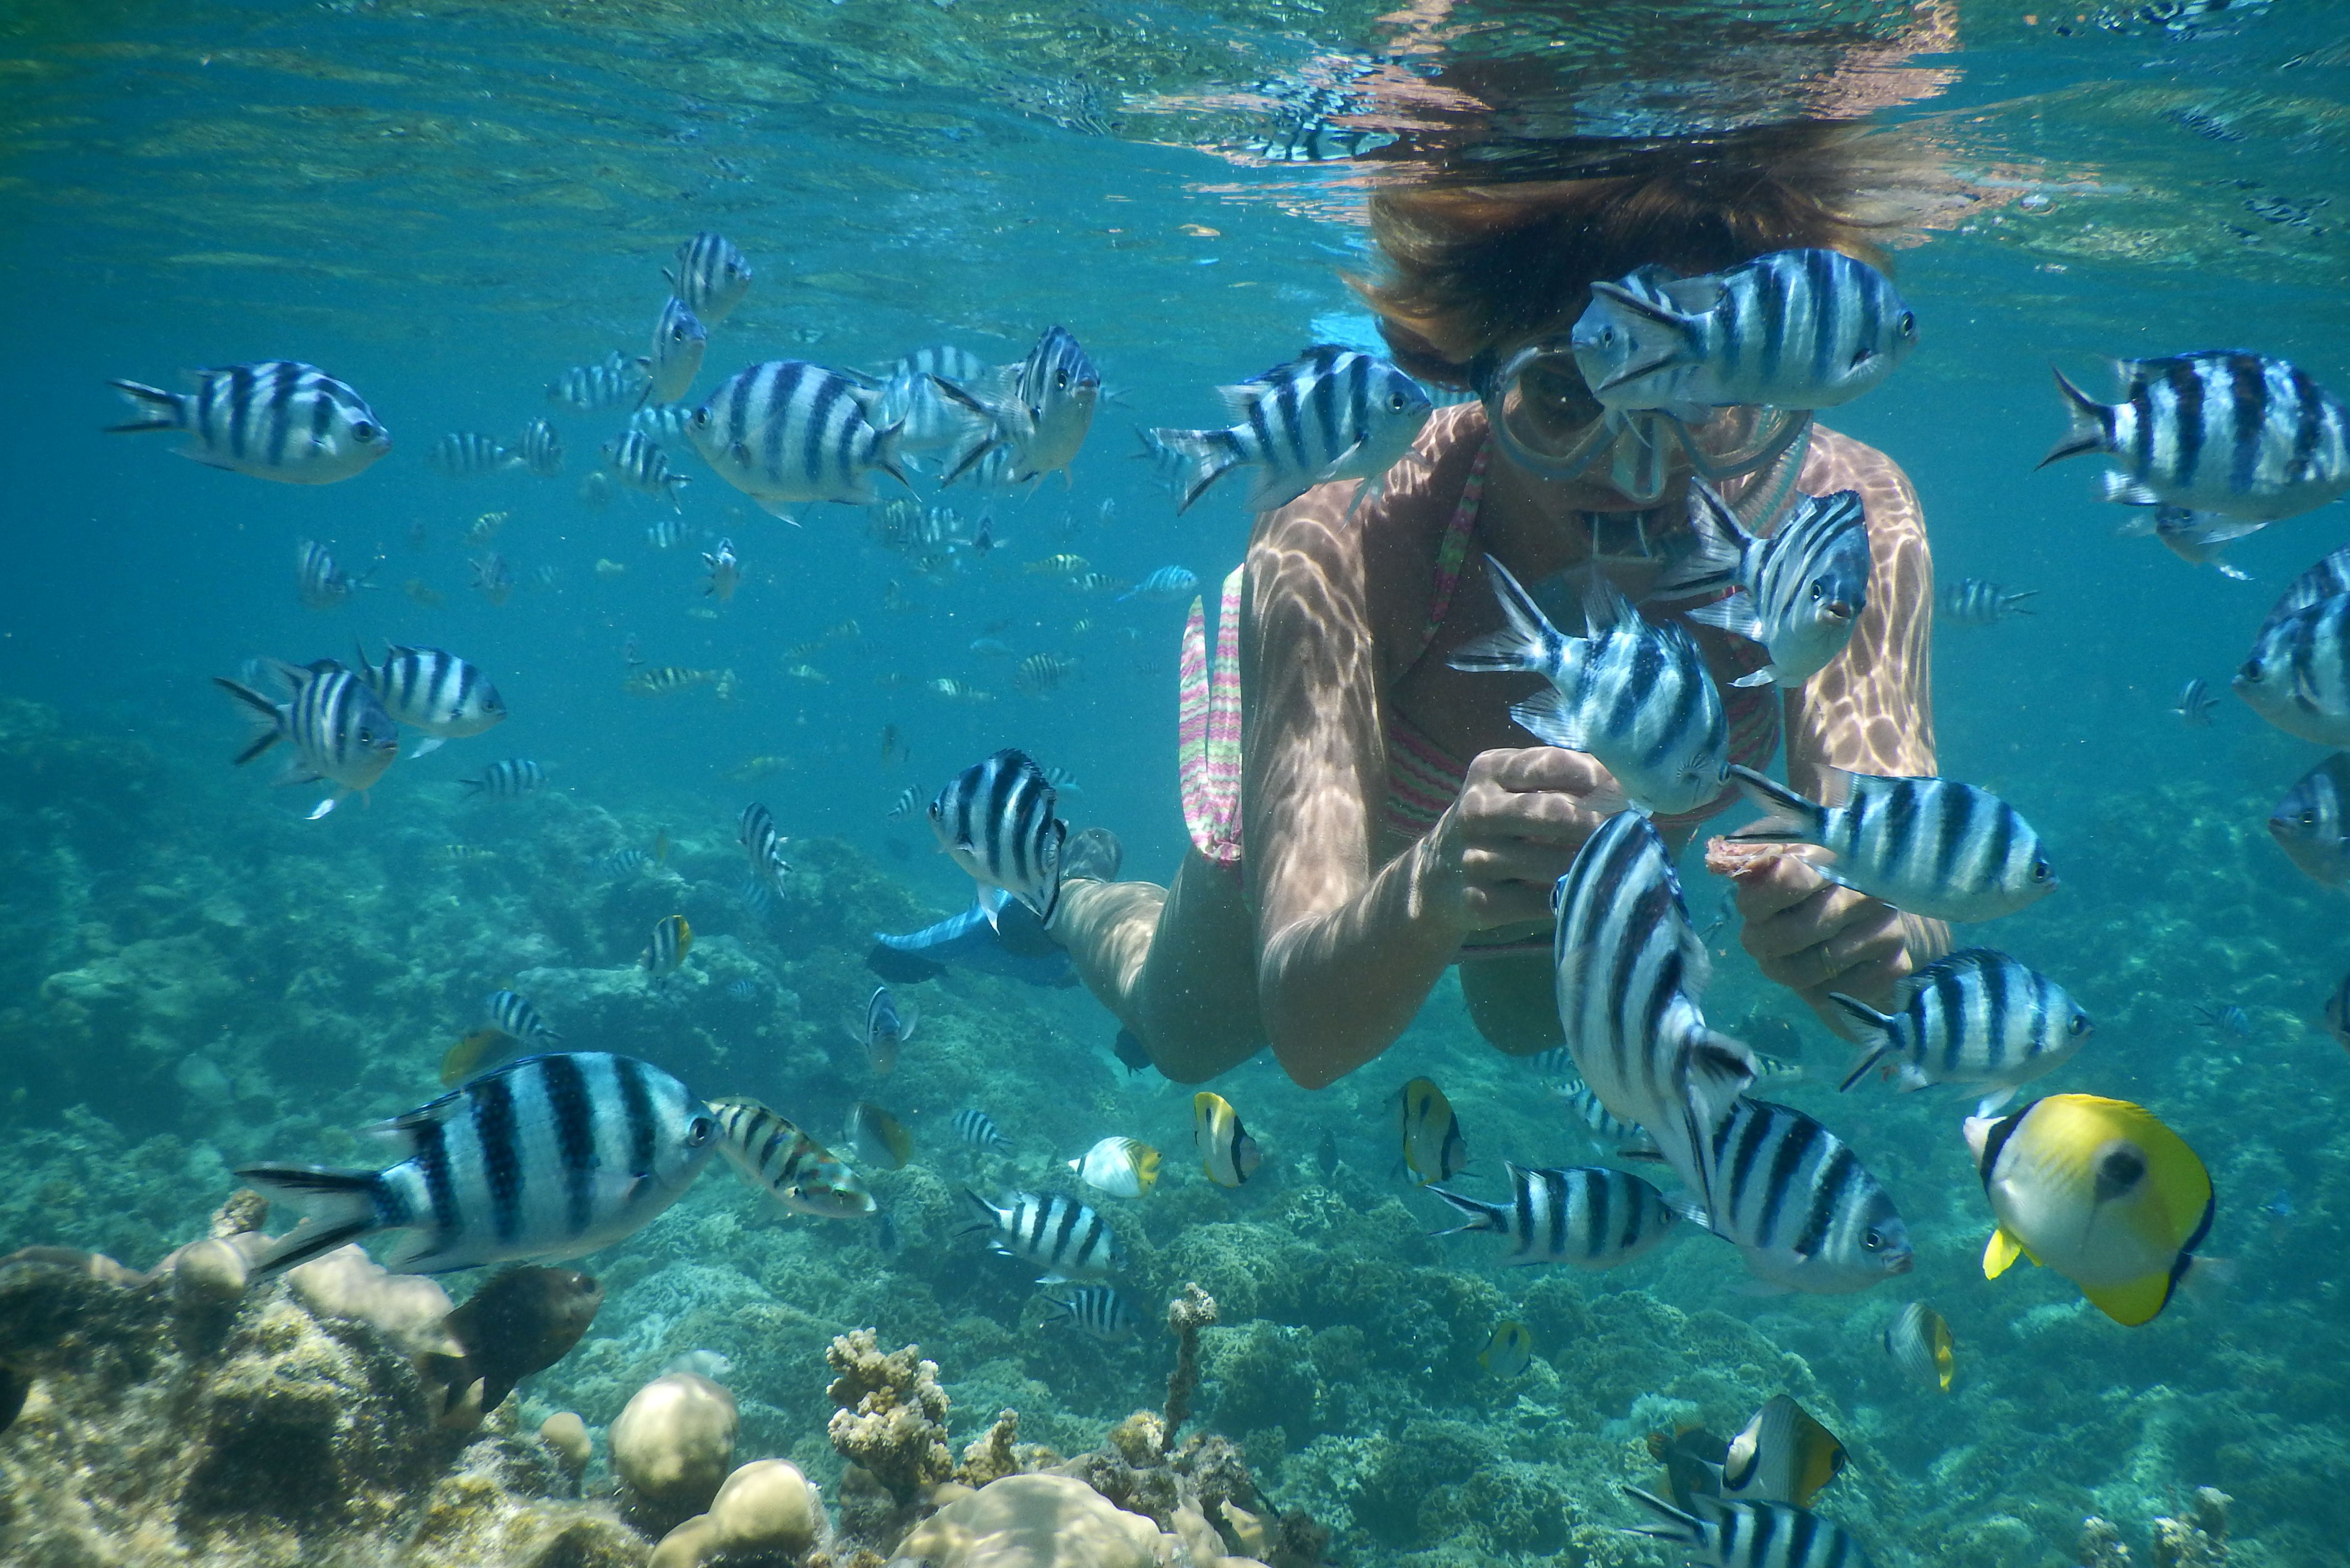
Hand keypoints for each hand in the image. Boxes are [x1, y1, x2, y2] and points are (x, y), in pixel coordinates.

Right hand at [1419, 747, 1622, 931]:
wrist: (1434, 877)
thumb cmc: (1496, 820)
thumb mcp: (1511, 785)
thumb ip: (1560, 774)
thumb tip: (1629, 779)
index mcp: (1489, 770)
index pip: (1551, 764)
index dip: (1597, 776)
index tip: (1629, 791)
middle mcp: (1476, 810)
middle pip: (1552, 813)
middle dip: (1600, 823)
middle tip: (1633, 830)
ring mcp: (1474, 859)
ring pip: (1552, 863)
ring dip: (1593, 864)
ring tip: (1623, 862)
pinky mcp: (1480, 902)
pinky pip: (1541, 901)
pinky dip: (1572, 897)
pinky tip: (1592, 892)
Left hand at [1705, 839, 1912, 1035]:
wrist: (1879, 907)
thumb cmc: (1815, 880)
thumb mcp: (1782, 855)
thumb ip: (1755, 856)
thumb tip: (1723, 861)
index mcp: (1833, 853)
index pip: (1782, 880)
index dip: (1754, 903)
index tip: (1751, 909)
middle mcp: (1866, 889)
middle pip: (1791, 933)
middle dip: (1763, 943)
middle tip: (1759, 942)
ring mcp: (1886, 927)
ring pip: (1813, 967)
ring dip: (1786, 969)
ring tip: (1786, 956)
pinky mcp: (1896, 964)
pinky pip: (1840, 991)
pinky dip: (1821, 989)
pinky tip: (1822, 972)